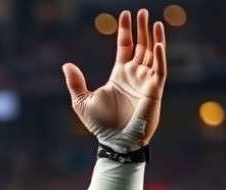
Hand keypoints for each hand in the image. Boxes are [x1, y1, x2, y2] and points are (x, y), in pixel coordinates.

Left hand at [63, 9, 166, 152]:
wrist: (114, 140)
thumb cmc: (100, 124)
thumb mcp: (82, 101)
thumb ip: (75, 83)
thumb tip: (66, 65)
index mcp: (119, 75)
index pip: (125, 47)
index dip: (125, 31)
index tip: (124, 15)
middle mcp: (134, 75)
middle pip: (141, 46)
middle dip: (142, 29)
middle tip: (143, 11)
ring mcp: (145, 81)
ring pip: (152, 54)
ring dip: (154, 37)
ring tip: (154, 21)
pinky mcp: (154, 90)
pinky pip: (159, 70)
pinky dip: (159, 56)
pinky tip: (157, 43)